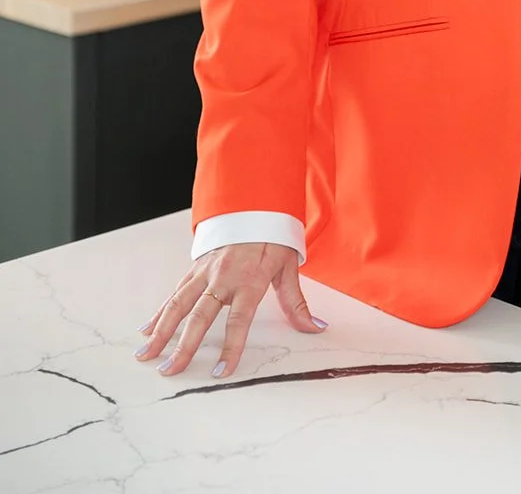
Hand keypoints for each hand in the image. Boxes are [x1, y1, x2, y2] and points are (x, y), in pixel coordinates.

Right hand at [135, 243, 327, 379]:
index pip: (239, 321)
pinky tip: (147, 328)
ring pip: (179, 303)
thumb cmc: (273, 239)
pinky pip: (175, 291)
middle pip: (200, 316)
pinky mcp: (196, 267)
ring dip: (162, 330)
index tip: (221, 373)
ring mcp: (206, 272)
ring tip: (146, 354)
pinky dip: (160, 311)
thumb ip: (296, 302)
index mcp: (249, 281)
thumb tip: (315, 328)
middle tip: (170, 370)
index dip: (231, 348)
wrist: (255, 204)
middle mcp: (223, 277)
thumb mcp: (289, 267)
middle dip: (184, 346)